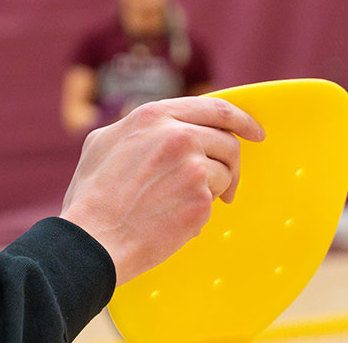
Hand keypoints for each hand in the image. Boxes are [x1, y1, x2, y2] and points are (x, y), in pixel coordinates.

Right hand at [59, 97, 265, 285]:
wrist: (93, 240)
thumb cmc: (92, 196)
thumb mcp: (103, 143)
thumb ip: (137, 128)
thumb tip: (158, 126)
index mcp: (155, 117)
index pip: (214, 108)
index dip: (242, 120)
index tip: (255, 132)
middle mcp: (179, 136)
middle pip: (228, 143)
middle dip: (231, 164)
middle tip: (227, 182)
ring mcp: (193, 167)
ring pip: (224, 174)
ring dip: (213, 191)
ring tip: (183, 204)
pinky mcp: (201, 200)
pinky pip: (214, 203)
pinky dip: (200, 213)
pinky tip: (173, 221)